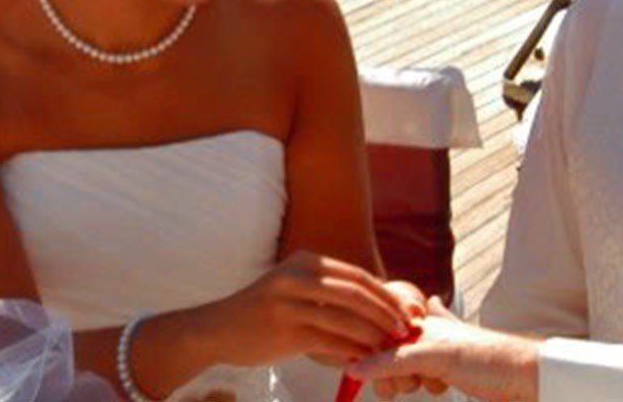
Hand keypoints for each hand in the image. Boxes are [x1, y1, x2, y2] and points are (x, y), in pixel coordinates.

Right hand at [194, 251, 414, 367]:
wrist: (216, 330)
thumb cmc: (261, 313)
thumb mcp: (292, 288)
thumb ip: (326, 292)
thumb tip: (375, 307)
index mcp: (304, 261)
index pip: (357, 276)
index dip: (386, 294)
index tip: (405, 312)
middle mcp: (297, 276)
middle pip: (356, 294)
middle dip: (386, 314)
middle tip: (405, 331)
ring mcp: (290, 302)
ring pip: (346, 319)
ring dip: (374, 336)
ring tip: (390, 349)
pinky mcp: (285, 330)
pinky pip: (331, 341)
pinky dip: (353, 351)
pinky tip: (364, 360)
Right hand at [351, 301, 541, 401]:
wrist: (529, 378)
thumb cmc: (491, 357)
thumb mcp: (434, 356)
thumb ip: (392, 360)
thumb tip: (357, 368)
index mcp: (419, 322)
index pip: (378, 334)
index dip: (370, 355)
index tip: (365, 372)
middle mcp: (426, 334)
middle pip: (388, 358)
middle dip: (392, 376)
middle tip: (406, 383)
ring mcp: (438, 354)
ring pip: (405, 373)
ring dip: (412, 384)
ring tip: (431, 382)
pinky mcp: (450, 373)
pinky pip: (424, 382)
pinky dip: (429, 388)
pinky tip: (442, 386)